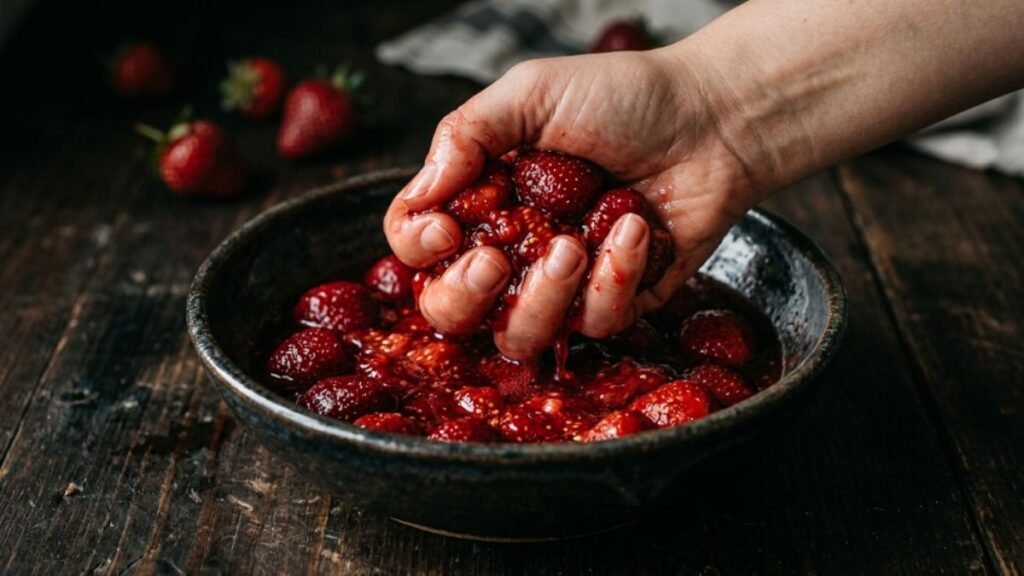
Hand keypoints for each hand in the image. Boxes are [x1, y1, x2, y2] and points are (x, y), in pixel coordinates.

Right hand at [384, 49, 758, 358]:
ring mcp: (563, 284)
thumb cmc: (623, 97)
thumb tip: (423, 196)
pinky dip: (615, 277)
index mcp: (481, 201)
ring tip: (572, 244)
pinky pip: (597, 322)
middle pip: (452, 312)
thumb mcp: (531, 93)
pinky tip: (632, 226)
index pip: (417, 247)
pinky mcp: (616, 301)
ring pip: (520, 334)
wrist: (712, 119)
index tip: (446, 230)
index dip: (417, 249)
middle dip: (465, 296)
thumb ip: (465, 134)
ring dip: (543, 297)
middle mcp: (512, 249)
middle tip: (495, 261)